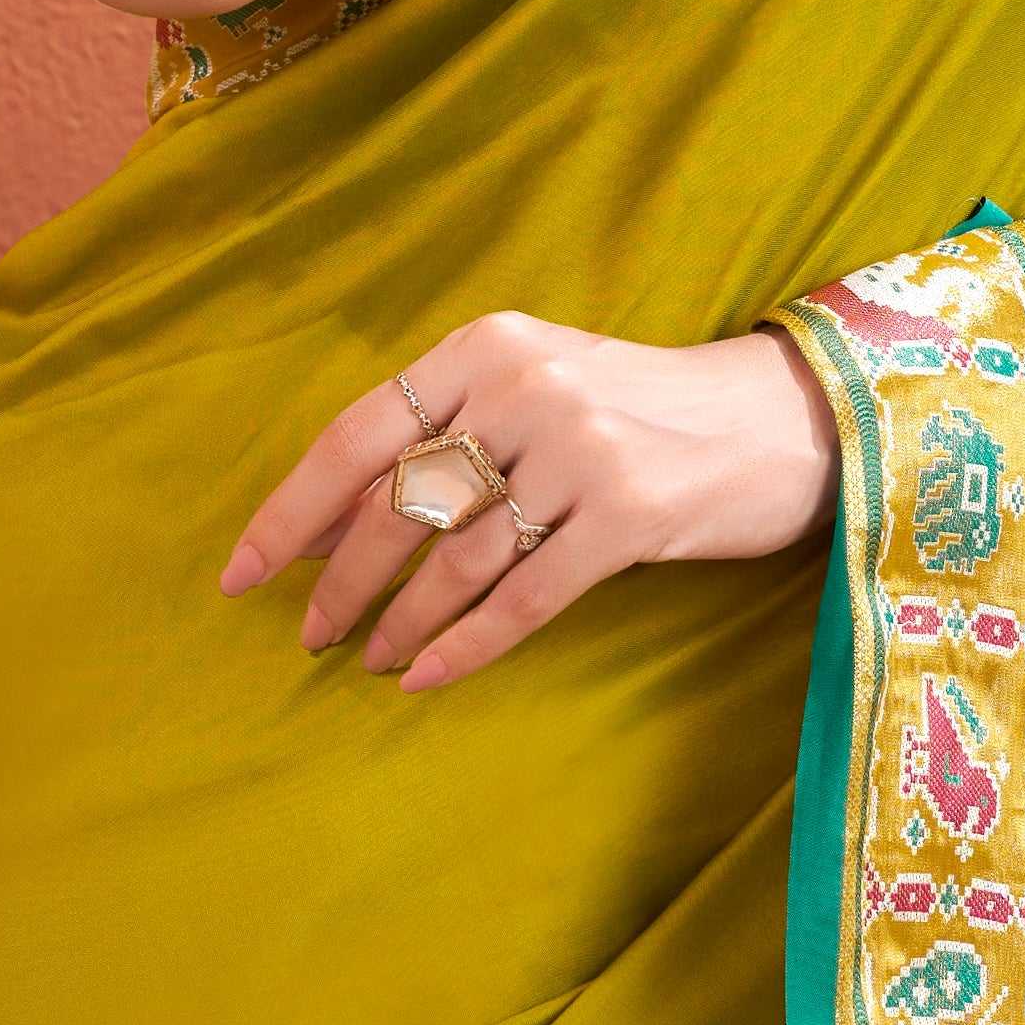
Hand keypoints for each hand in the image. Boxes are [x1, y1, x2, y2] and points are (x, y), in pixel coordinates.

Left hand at [218, 313, 841, 693]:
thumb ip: (440, 442)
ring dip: (401, 623)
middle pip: (399, 505)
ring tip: (371, 660)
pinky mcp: (630, 513)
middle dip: (343, 583)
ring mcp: (581, 448)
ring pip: (456, 560)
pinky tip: (427, 677)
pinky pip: (523, 598)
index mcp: (487, 347)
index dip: (291, 513)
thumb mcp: (535, 396)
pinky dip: (466, 646)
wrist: (782, 420)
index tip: (242, 575)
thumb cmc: (640, 412)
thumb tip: (325, 530)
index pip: (357, 434)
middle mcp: (526, 387)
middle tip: (314, 635)